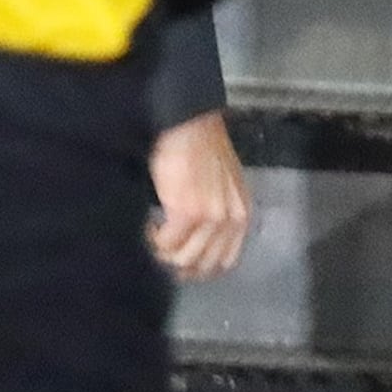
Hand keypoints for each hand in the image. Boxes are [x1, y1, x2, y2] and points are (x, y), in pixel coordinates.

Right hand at [148, 112, 251, 282]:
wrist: (189, 124)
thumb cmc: (202, 146)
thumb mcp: (223, 184)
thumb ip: (219, 210)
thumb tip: (198, 237)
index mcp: (242, 212)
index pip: (226, 260)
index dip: (202, 268)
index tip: (184, 266)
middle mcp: (231, 219)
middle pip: (204, 264)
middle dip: (181, 266)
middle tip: (163, 257)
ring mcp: (210, 218)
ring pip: (184, 258)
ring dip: (165, 254)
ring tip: (154, 239)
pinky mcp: (186, 212)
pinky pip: (166, 243)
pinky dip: (154, 240)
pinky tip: (149, 227)